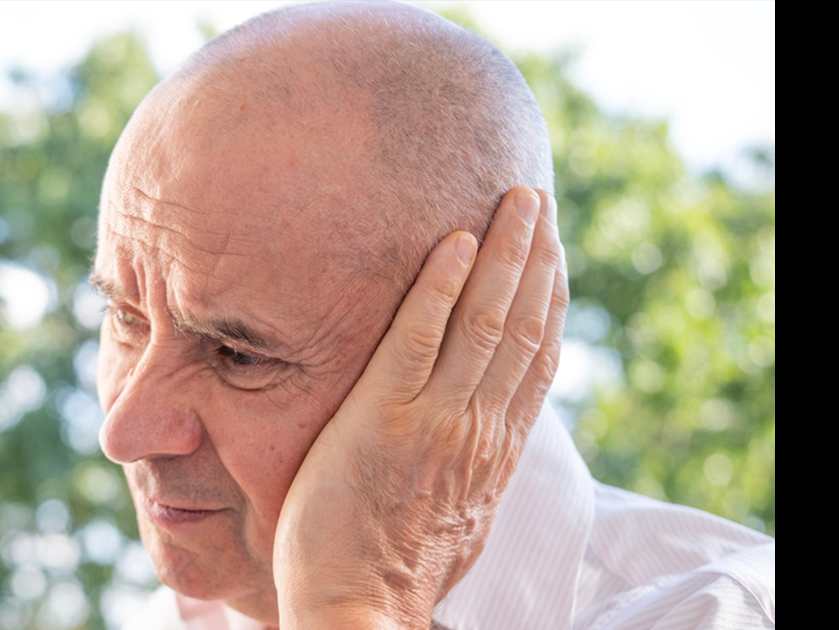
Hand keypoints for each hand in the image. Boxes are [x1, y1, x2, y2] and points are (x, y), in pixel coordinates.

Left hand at [273, 187, 566, 628]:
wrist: (355, 605)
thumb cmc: (390, 566)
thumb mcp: (459, 515)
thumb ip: (474, 465)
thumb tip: (481, 439)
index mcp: (496, 449)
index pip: (537, 358)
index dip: (548, 299)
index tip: (552, 255)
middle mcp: (479, 427)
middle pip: (521, 326)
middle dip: (534, 258)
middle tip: (535, 202)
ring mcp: (436, 419)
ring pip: (484, 321)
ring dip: (503, 253)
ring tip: (513, 199)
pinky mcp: (385, 415)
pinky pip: (418, 337)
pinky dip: (439, 286)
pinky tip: (451, 240)